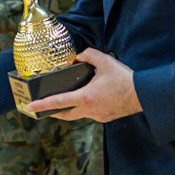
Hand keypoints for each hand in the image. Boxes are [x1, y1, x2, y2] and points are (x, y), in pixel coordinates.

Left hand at [26, 48, 140, 122]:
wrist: (143, 95)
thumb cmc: (124, 79)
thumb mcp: (105, 61)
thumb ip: (88, 55)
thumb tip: (78, 57)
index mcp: (85, 97)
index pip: (58, 102)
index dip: (42, 105)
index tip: (30, 107)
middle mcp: (89, 110)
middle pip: (65, 114)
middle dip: (53, 112)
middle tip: (44, 109)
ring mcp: (97, 116)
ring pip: (79, 114)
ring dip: (72, 108)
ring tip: (69, 99)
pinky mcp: (105, 118)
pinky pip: (91, 113)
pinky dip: (87, 107)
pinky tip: (92, 98)